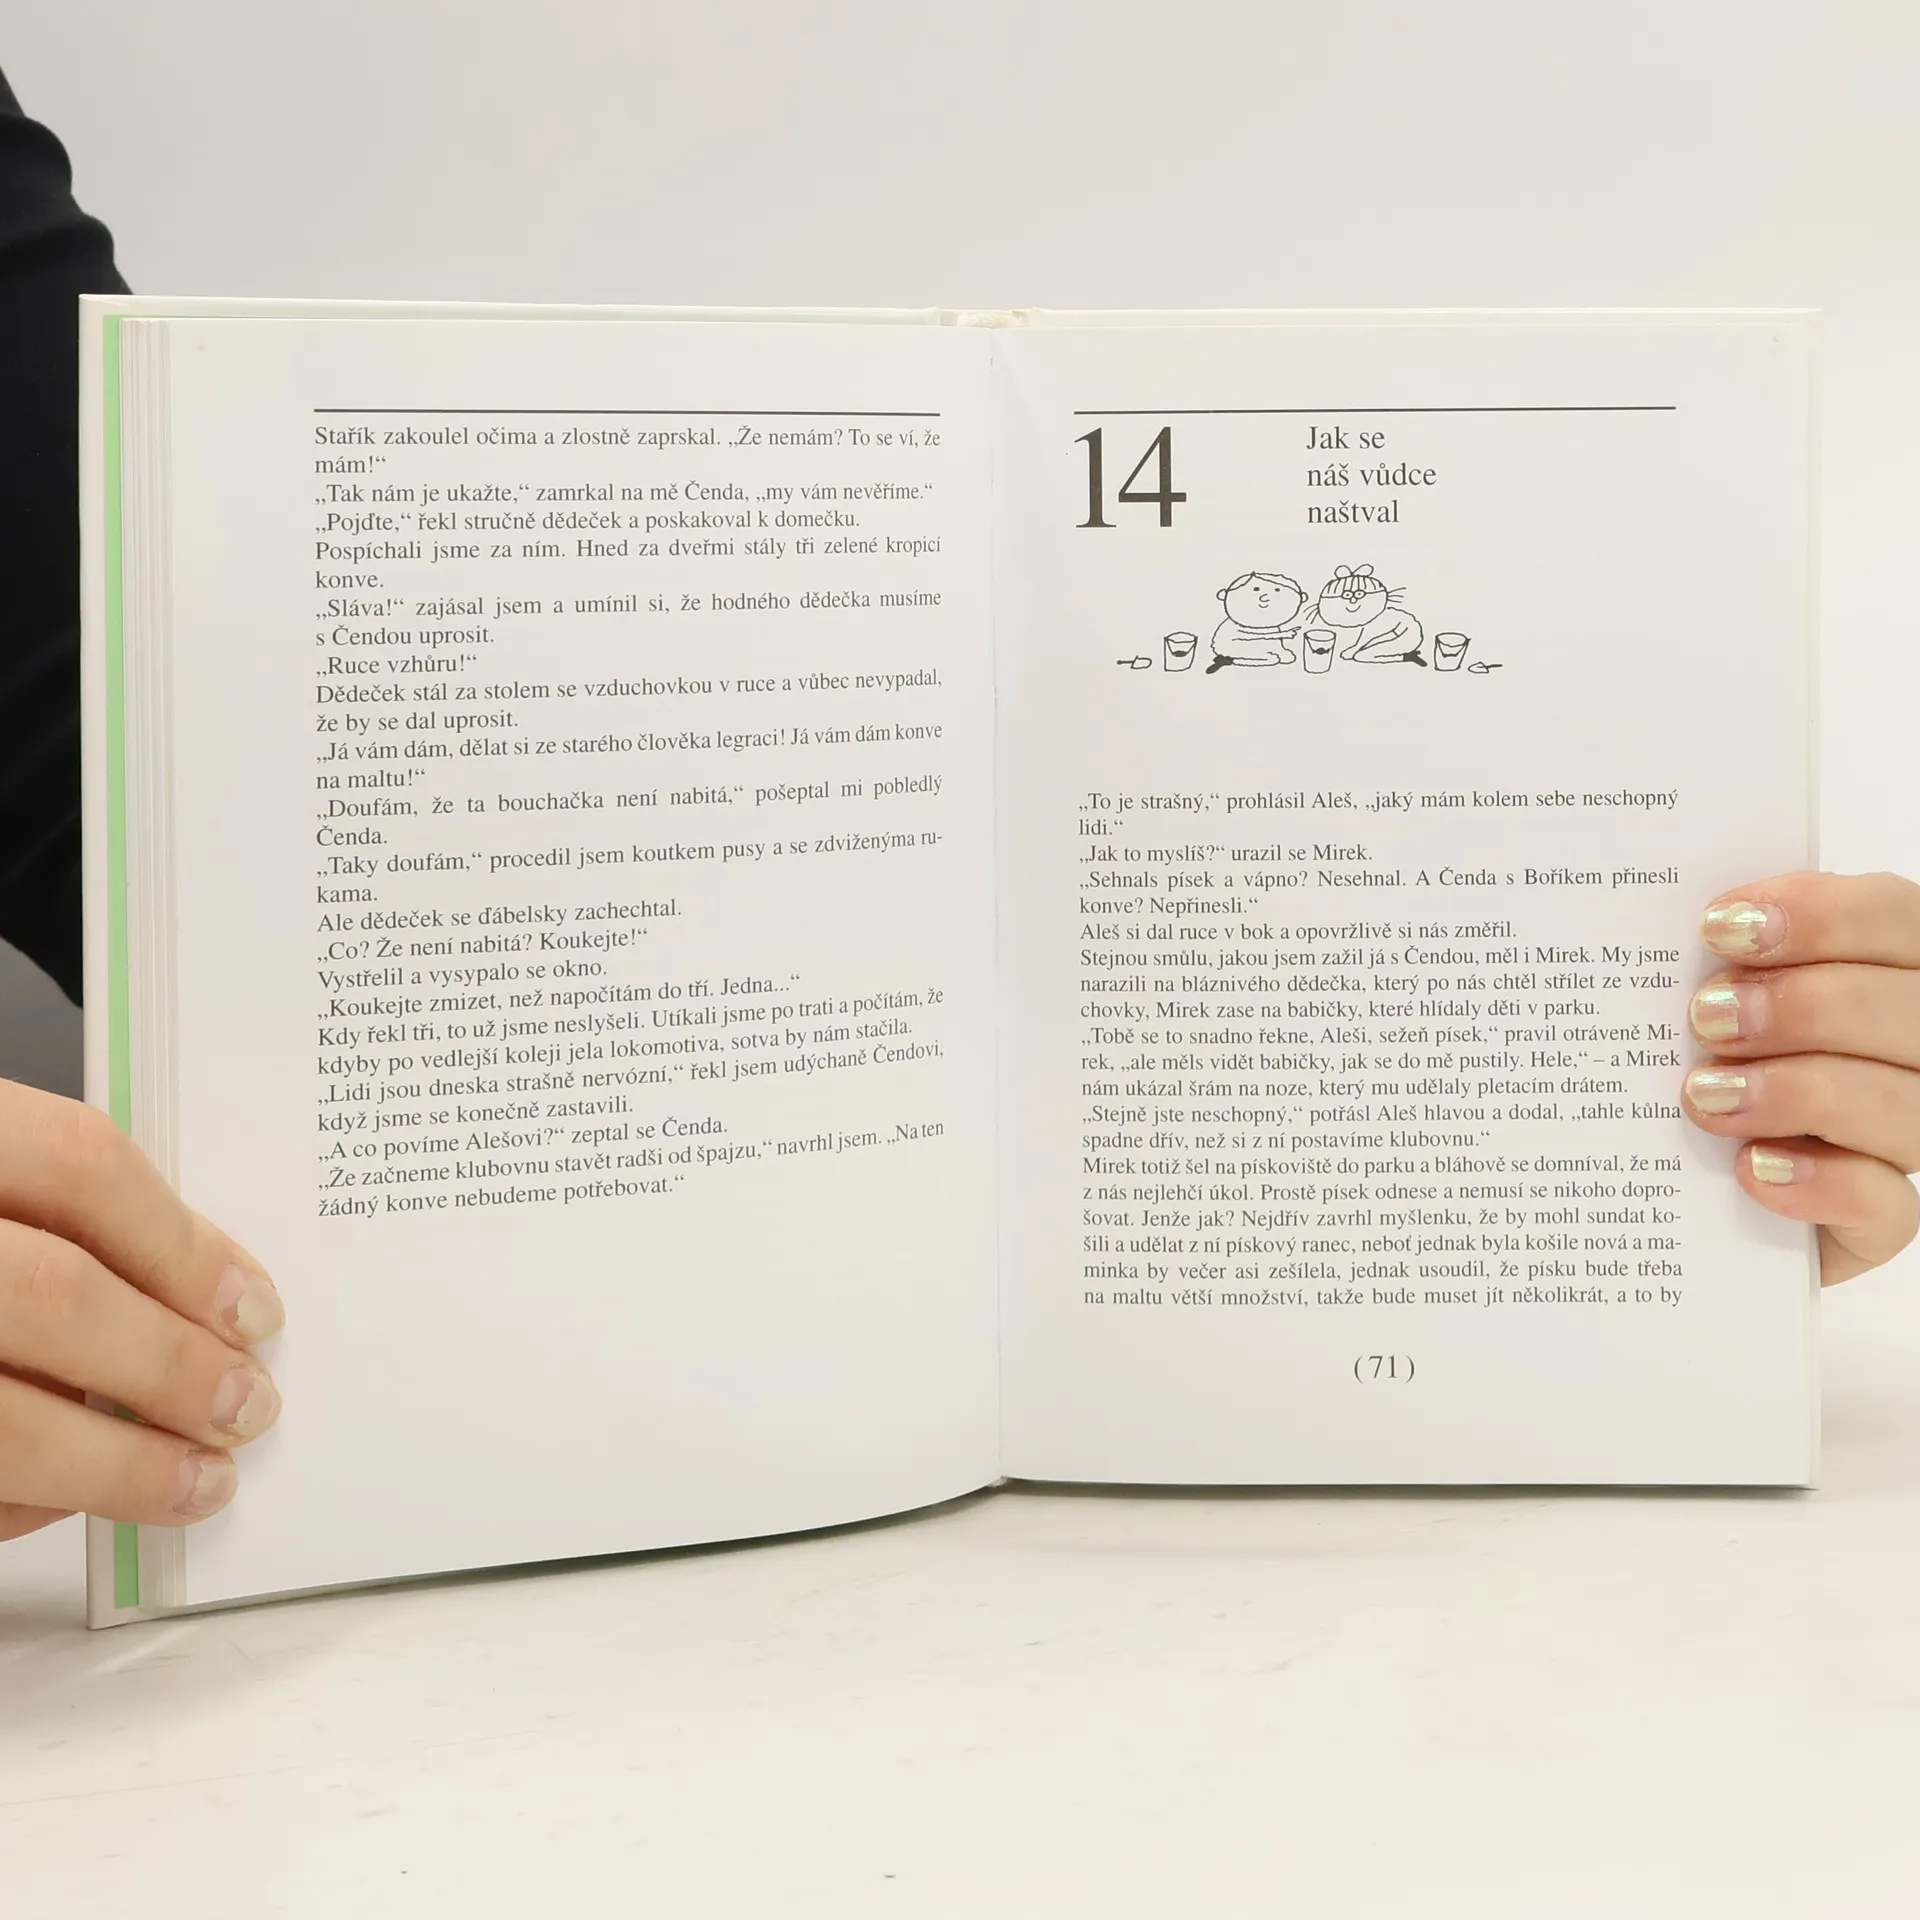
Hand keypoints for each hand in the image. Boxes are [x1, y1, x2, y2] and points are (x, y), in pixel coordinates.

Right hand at [0, 1079, 282, 1542]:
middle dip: (169, 1365)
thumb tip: (195, 1291)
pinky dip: (17, 1501)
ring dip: (115, 1464)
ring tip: (197, 1481)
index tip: (257, 1309)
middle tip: (247, 1408)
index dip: (184, 1243)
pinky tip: (67, 1498)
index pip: (78, 1165)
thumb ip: (44, 1209)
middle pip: (50, 1295)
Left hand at [1684, 872, 1919, 1283]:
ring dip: (1797, 1091)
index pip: (1897, 917)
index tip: (1719, 928)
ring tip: (1705, 1094)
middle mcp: (1916, 1046)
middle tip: (1707, 1017)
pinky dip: (1818, 1182)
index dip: (1821, 915)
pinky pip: (1885, 1204)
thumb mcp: (1715, 992)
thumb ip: (1730, 954)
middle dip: (1803, 1006)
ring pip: (1903, 1105)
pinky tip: (1750, 1167)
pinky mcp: (1879, 1220)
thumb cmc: (1706, 1056)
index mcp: (1890, 970)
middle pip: (1906, 1009)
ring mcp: (1906, 1135)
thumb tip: (1701, 922)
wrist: (1682, 1182)